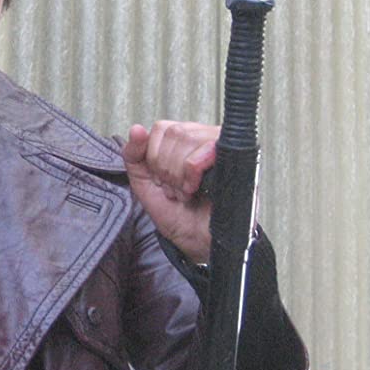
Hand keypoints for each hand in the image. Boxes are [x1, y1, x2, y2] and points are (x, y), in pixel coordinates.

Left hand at [122, 121, 218, 262]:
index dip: (155, 157)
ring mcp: (222, 146)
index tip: (161, 180)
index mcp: (185, 141)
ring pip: (188, 138)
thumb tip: (136, 129)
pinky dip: (191, 174)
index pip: (162, 128)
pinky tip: (195, 189)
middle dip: (166, 168)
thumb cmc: (177, 214)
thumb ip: (133, 155)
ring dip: (179, 174)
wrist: (197, 241)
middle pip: (174, 132)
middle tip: (174, 188)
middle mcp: (205, 139)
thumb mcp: (144, 183)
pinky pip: (204, 151)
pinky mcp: (235, 159)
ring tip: (186, 191)